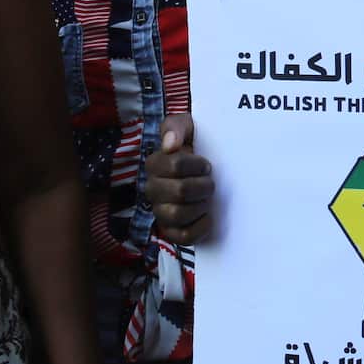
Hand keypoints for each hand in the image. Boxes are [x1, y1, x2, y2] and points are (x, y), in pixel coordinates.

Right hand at [144, 113, 214, 243]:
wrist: (208, 164)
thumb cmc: (195, 144)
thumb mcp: (187, 126)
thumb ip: (175, 127)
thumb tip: (170, 144)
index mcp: (154, 164)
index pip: (175, 166)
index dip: (197, 164)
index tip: (206, 163)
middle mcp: (152, 190)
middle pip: (180, 191)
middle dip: (203, 186)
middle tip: (210, 181)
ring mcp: (160, 212)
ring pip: (179, 215)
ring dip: (201, 205)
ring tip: (208, 198)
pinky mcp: (172, 232)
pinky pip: (183, 237)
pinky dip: (200, 227)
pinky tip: (208, 216)